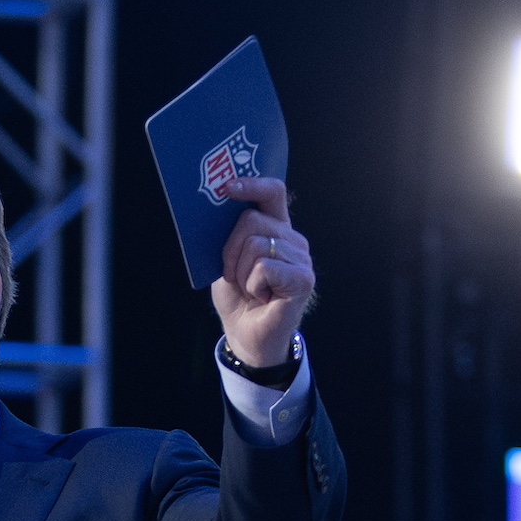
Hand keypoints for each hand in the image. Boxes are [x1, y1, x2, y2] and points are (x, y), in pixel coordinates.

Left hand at [210, 177, 314, 367]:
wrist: (245, 335)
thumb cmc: (237, 298)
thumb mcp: (225, 260)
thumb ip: (227, 236)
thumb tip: (217, 208)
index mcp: (275, 229)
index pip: (273, 193)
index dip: (252, 185)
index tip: (227, 187)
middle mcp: (292, 239)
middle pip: (251, 220)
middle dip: (229, 250)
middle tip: (234, 275)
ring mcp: (301, 258)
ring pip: (255, 245)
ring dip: (240, 272)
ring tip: (250, 288)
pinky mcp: (303, 278)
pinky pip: (264, 267)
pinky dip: (253, 285)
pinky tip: (262, 296)